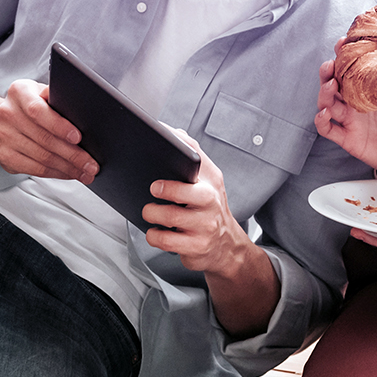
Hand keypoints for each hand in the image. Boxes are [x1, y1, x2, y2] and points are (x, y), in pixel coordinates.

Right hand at [0, 79, 96, 182]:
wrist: (6, 120)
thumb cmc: (33, 105)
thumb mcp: (44, 93)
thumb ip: (58, 97)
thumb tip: (82, 110)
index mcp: (19, 92)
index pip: (38, 111)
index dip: (59, 126)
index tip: (78, 137)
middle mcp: (8, 113)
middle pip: (44, 138)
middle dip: (73, 154)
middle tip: (92, 164)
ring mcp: (3, 136)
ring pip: (42, 158)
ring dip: (68, 168)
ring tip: (86, 172)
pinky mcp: (4, 156)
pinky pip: (35, 169)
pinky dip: (57, 173)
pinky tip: (70, 173)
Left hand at [141, 130, 279, 336]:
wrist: (226, 246)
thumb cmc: (208, 209)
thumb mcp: (206, 182)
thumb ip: (192, 157)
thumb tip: (172, 130)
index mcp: (211, 180)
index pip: (196, 157)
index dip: (177, 149)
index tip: (158, 146)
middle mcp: (211, 200)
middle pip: (185, 192)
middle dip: (164, 189)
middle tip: (153, 188)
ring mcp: (205, 225)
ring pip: (170, 216)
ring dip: (152, 214)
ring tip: (149, 212)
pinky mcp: (197, 246)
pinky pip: (167, 240)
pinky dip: (154, 235)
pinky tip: (155, 232)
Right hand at [314, 58, 376, 177]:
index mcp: (365, 90)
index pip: (350, 70)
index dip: (343, 56)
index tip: (343, 42)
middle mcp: (353, 103)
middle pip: (332, 84)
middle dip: (327, 72)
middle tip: (330, 64)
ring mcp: (349, 120)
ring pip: (327, 103)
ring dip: (324, 93)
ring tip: (330, 86)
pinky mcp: (348, 138)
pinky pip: (328, 129)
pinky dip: (321, 121)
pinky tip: (324, 113)